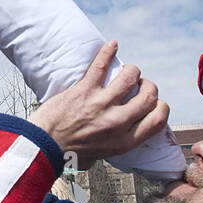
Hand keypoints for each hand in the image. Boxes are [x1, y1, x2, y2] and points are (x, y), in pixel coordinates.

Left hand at [27, 41, 168, 169]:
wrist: (41, 147)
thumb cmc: (69, 154)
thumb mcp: (102, 157)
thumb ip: (117, 143)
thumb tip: (126, 131)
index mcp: (124, 141)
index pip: (158, 118)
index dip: (161, 106)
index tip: (153, 102)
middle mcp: (117, 122)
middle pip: (149, 95)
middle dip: (148, 86)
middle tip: (140, 85)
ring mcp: (101, 104)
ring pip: (130, 77)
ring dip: (132, 70)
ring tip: (127, 70)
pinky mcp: (84, 90)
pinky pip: (101, 65)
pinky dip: (108, 52)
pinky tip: (112, 45)